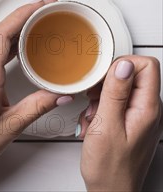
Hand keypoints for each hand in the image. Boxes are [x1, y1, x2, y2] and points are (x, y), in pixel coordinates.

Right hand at [78, 55, 162, 190]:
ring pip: (122, 88)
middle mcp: (149, 110)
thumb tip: (123, 65)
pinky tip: (96, 121)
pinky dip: (103, 107)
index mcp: (147, 108)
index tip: (103, 77)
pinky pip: (118, 103)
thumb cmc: (109, 167)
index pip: (146, 66)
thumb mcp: (106, 125)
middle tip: (94, 98)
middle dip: (108, 81)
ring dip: (102, 96)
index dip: (122, 64)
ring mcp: (141, 116)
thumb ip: (115, 93)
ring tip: (94, 113)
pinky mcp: (131, 122)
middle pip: (133, 74)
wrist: (111, 191)